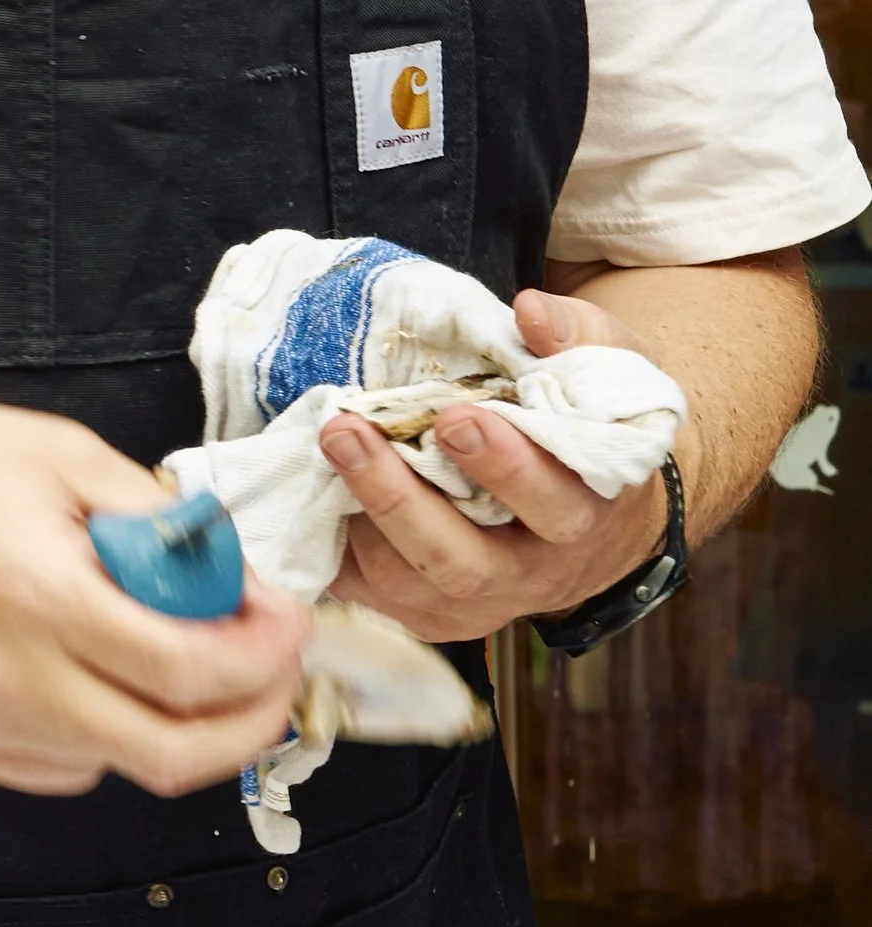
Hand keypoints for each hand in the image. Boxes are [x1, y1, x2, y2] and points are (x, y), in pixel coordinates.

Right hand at [0, 383, 308, 798]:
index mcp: (38, 597)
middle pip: (171, 754)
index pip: (192, 669)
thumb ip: (155, 518)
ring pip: (117, 765)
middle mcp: (4, 679)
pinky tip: (93, 673)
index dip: (266, 654)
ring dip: (172, 723)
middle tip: (273, 678)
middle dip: (250, 722)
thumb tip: (228, 572)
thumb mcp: (59, 453)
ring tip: (179, 659)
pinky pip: (58, 765)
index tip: (287, 622)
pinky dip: (101, 732)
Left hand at [320, 284, 668, 641]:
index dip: (505, 466)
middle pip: (462, 560)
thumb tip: (528, 311)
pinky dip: (340, 549)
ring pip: (409, 582)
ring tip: (327, 447)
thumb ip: (576, 340)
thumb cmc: (590, 435)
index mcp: (584, 516)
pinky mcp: (431, 615)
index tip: (456, 417)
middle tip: (349, 431)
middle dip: (399, 498)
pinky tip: (318, 492)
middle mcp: (532, 574)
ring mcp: (478, 603)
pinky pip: (375, 593)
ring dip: (360, 518)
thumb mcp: (609, 379)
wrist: (596, 525)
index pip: (551, 503)